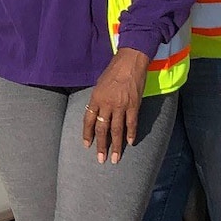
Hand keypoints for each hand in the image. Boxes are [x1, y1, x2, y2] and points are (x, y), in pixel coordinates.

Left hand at [82, 48, 147, 162]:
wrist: (130, 61)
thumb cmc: (113, 70)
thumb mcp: (99, 84)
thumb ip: (98, 99)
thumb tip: (97, 112)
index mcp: (96, 98)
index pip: (88, 120)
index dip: (87, 134)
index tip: (87, 145)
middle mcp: (107, 104)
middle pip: (102, 129)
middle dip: (101, 146)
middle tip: (100, 159)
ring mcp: (121, 106)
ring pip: (117, 130)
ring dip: (115, 146)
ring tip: (115, 158)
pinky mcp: (134, 105)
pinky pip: (131, 123)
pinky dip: (131, 134)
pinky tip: (130, 143)